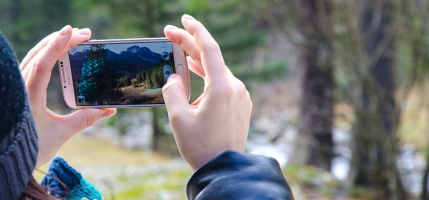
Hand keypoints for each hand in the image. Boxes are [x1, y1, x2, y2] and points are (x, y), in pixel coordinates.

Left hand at [20, 25, 116, 167]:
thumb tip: (109, 110)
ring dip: (52, 44)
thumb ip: (85, 119)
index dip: (58, 45)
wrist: (8, 157)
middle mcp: (21, 87)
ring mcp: (19, 86)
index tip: (73, 32)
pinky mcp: (21, 89)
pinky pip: (32, 65)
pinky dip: (45, 54)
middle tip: (84, 33)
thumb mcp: (61, 134)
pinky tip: (56, 51)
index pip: (43, 64)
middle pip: (38, 54)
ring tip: (72, 36)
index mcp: (29, 97)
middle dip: (60, 40)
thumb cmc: (33, 147)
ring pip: (33, 57)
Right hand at [163, 15, 252, 169]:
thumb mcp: (178, 118)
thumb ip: (173, 91)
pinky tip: (196, 75)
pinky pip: (223, 83)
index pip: (209, 48)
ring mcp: (241, 96)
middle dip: (190, 45)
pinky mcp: (241, 105)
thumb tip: (174, 78)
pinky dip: (208, 76)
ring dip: (198, 61)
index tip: (184, 19)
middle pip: (211, 58)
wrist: (224, 169)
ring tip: (180, 52)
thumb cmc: (201, 146)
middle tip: (171, 34)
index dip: (195, 31)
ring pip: (217, 71)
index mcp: (222, 87)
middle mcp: (236, 87)